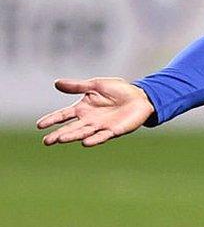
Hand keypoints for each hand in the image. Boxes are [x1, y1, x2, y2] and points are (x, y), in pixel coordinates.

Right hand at [36, 78, 154, 146]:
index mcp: (82, 108)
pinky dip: (94, 140)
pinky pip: (102, 136)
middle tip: (46, 141)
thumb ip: (77, 86)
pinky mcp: (113, 130)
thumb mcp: (96, 85)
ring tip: (60, 139)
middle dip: (58, 134)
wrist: (140, 96)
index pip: (63, 115)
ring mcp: (100, 126)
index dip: (52, 119)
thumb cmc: (118, 90)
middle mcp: (89, 119)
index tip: (40, 125)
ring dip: (72, 136)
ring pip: (83, 133)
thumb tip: (56, 83)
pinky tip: (85, 143)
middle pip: (70, 128)